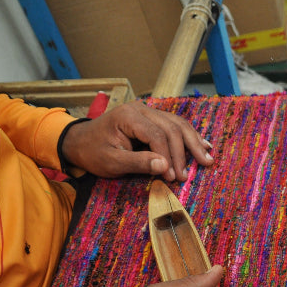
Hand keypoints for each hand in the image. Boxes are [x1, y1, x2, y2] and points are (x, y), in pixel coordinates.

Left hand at [59, 100, 213, 179]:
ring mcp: (147, 112)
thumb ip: (138, 163)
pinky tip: (202, 145)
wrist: (80, 142)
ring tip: (207, 158)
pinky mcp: (151, 119)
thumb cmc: (93, 153)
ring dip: (193, 142)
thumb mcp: (111, 162)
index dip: (167, 156)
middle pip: (172, 127)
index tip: (172, 177)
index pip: (157, 135)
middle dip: (184, 152)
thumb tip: (165, 166)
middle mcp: (141, 110)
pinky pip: (174, 125)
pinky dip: (189, 137)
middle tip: (192, 173)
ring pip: (178, 124)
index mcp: (128, 116)